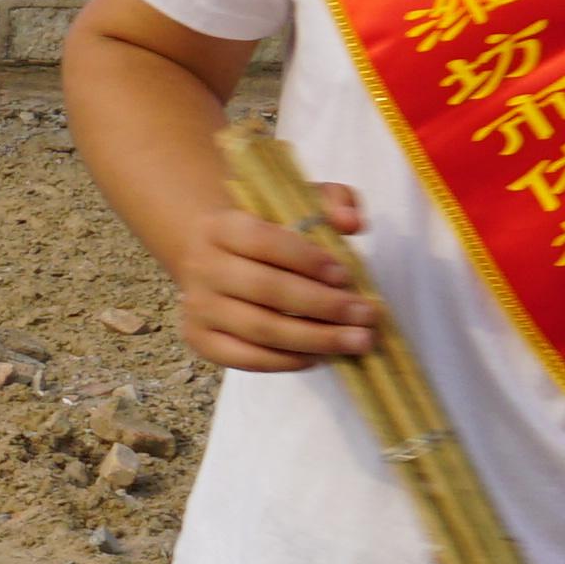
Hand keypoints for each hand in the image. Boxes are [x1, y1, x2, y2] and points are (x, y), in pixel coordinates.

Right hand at [165, 185, 382, 369]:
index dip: (306, 260)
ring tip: (355, 342)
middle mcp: (204, 267)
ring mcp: (198, 306)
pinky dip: (283, 362)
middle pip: (265, 290)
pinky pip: (243, 358)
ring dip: (313, 339)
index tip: (346, 276)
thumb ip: (333, 201)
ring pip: (259, 328)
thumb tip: (352, 223)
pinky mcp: (198, 338)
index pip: (263, 242)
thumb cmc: (265, 232)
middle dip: (323, 306)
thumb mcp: (297, 203)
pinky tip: (316, 357)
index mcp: (223, 227)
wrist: (208, 255)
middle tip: (366, 316)